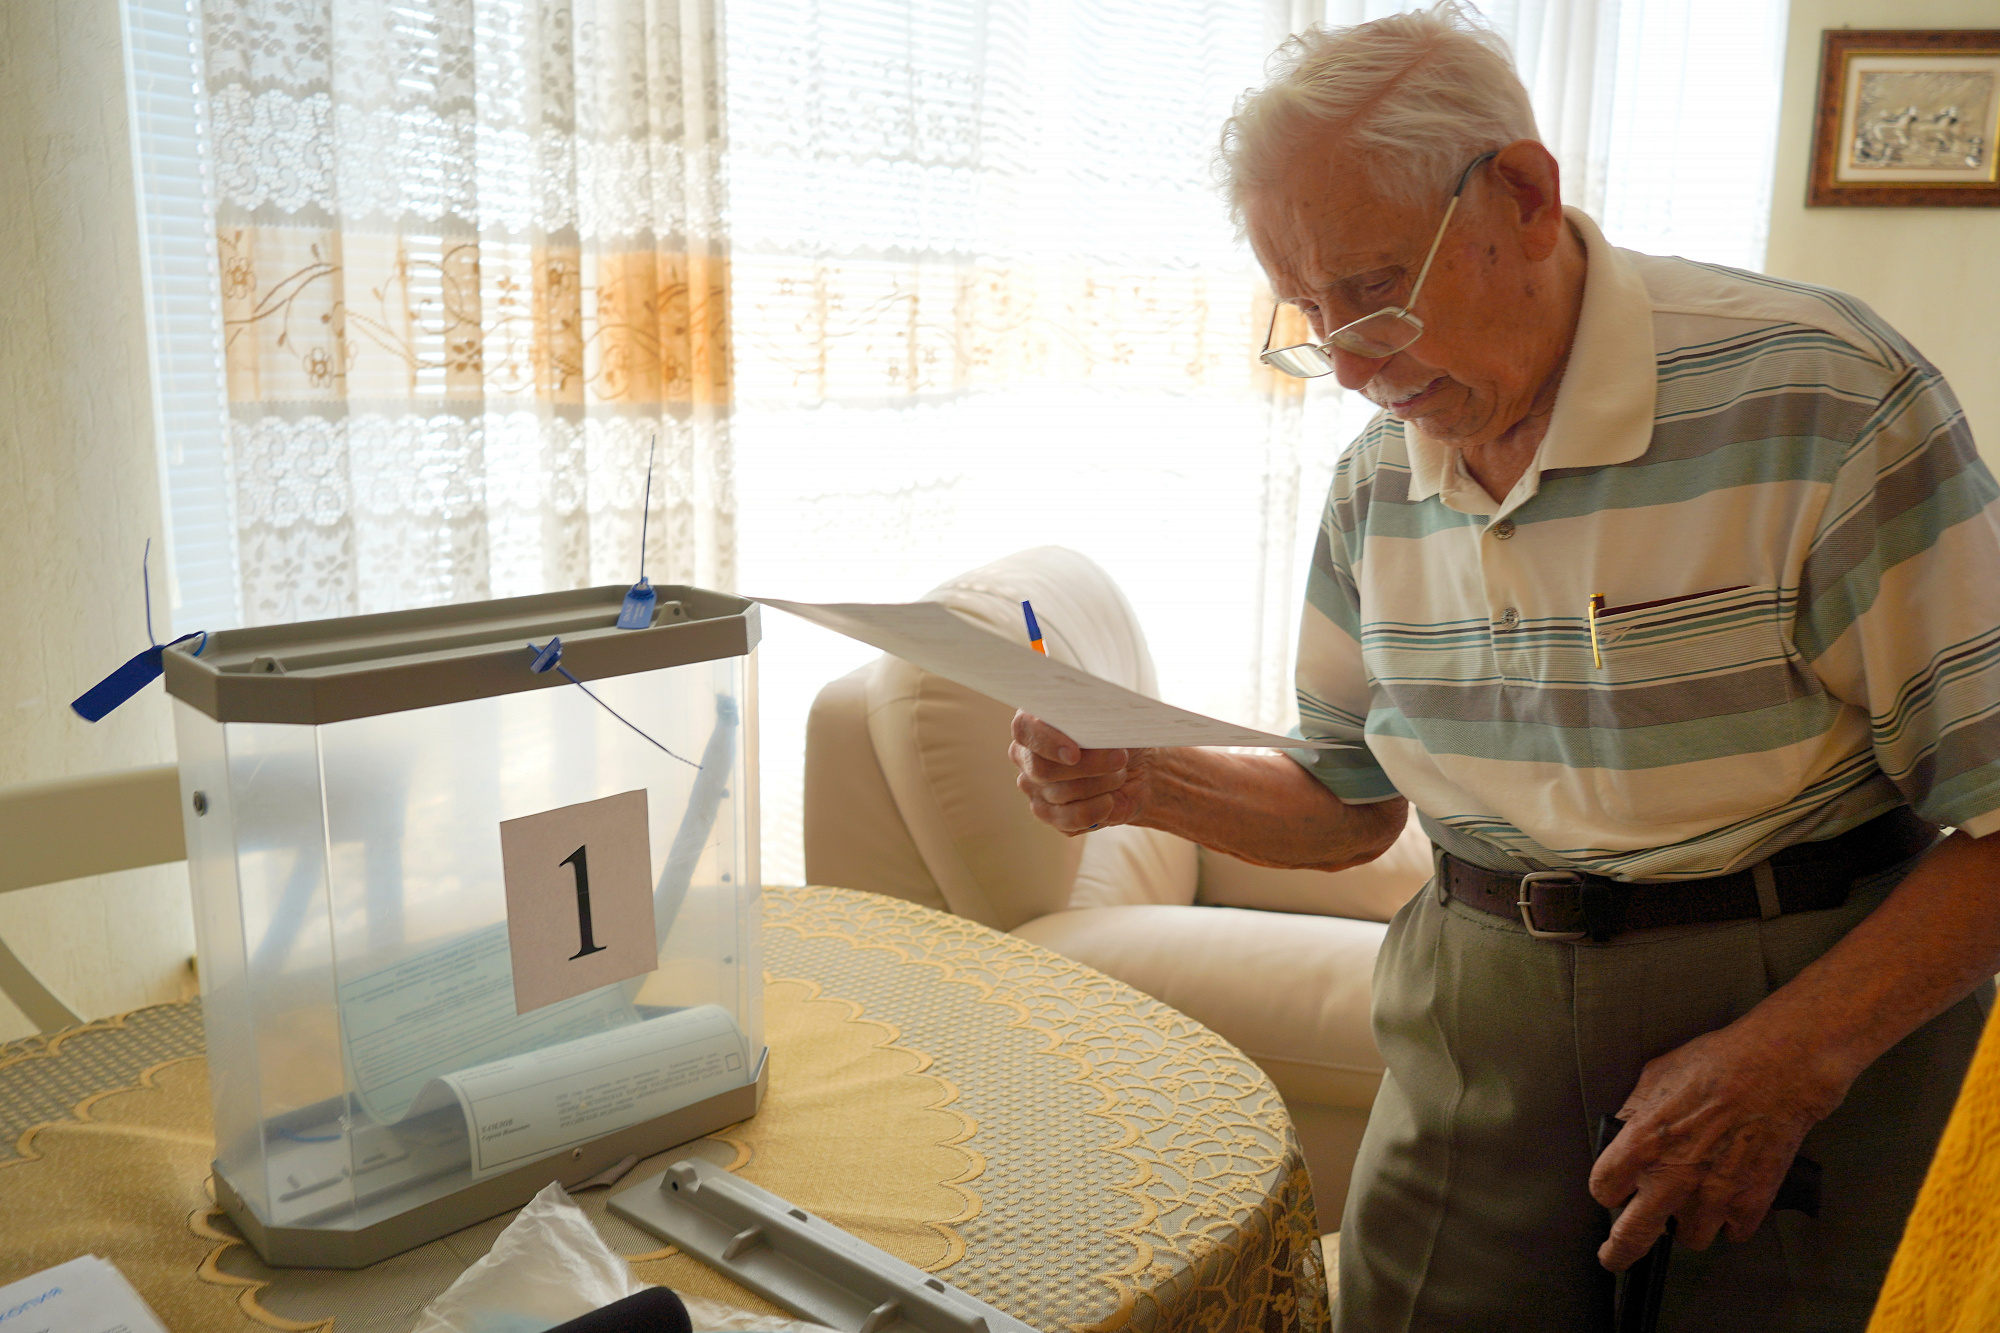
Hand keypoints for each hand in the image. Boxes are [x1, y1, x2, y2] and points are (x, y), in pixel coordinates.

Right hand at [1009, 711, 1154, 834]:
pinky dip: (1097, 810)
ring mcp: (1034, 788)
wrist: (1138, 770)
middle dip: (1087, 766)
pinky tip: (1111, 800)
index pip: (1024, 729)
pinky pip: (1069, 819)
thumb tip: (1093, 736)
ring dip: (1101, 784)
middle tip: (1119, 758)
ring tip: (1120, 776)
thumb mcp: (1113, 722)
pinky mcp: (1050, 815)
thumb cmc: (1120, 737)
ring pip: (1061, 793)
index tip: (1075, 753)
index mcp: (1035, 721)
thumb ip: (1096, 722)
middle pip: (1041, 768)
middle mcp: (1027, 755)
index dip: (1047, 742)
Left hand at [1589, 1019, 1852, 1269]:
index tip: (1612, 1189)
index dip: (1606, 1188)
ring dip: (1687, 1225)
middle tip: (1613, 1257)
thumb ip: (1635, 1110)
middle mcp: (1673, 1177)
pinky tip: (1728, 1197)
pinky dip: (1729, 1220)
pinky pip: (1732, 1232)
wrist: (1777, 1072)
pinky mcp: (1750, 1205)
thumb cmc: (1718, 1064)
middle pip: (1633, 1236)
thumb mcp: (1656, 1075)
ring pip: (1690, 1239)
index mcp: (1643, 1143)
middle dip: (1619, 1251)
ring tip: (1693, 1203)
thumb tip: (1624, 1127)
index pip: (1603, 1188)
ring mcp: (1713, 1197)